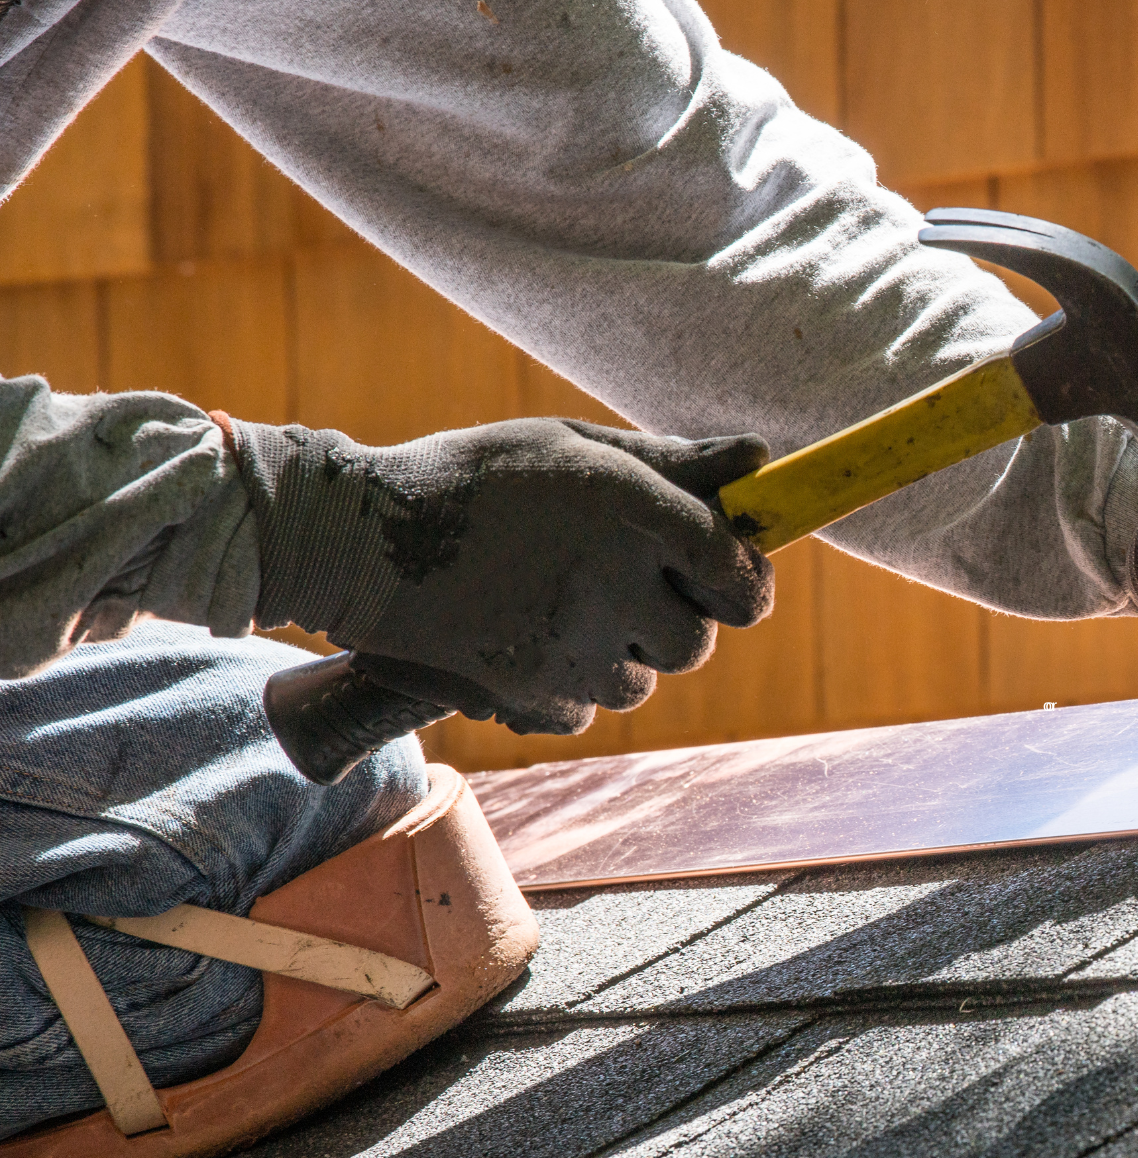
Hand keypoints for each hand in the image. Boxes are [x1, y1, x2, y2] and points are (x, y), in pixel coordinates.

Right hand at [225, 416, 772, 734]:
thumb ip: (672, 462)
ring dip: (619, 654)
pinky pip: (586, 711)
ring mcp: (571, 649)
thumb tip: (760, 462)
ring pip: (642, 682)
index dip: (745, 582)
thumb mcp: (573, 447)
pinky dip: (569, 686)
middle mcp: (612, 586)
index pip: (738, 574)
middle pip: (695, 643)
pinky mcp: (531, 695)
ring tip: (561, 605)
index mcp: (630, 512)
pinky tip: (526, 637)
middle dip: (673, 621)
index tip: (729, 577)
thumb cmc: (477, 478)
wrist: (358, 540)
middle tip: (623, 587)